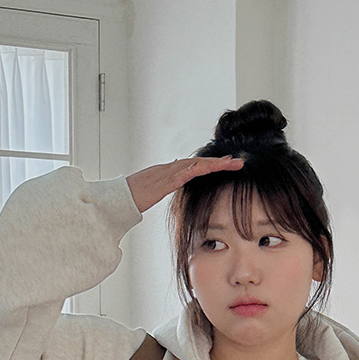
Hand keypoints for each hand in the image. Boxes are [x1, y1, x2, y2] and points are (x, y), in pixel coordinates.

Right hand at [126, 155, 244, 213]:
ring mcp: (167, 173)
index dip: (213, 164)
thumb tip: (174, 176)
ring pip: (195, 165)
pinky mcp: (163, 181)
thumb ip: (166, 184)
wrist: (120, 198)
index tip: (229, 163)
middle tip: (238, 161)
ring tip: (230, 163)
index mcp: (171, 173)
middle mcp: (171, 169)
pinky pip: (181, 174)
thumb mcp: (155, 191)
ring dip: (214, 164)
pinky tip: (207, 168)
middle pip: (200, 162)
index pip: (196, 166)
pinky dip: (195, 170)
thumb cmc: (134, 197)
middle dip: (220, 162)